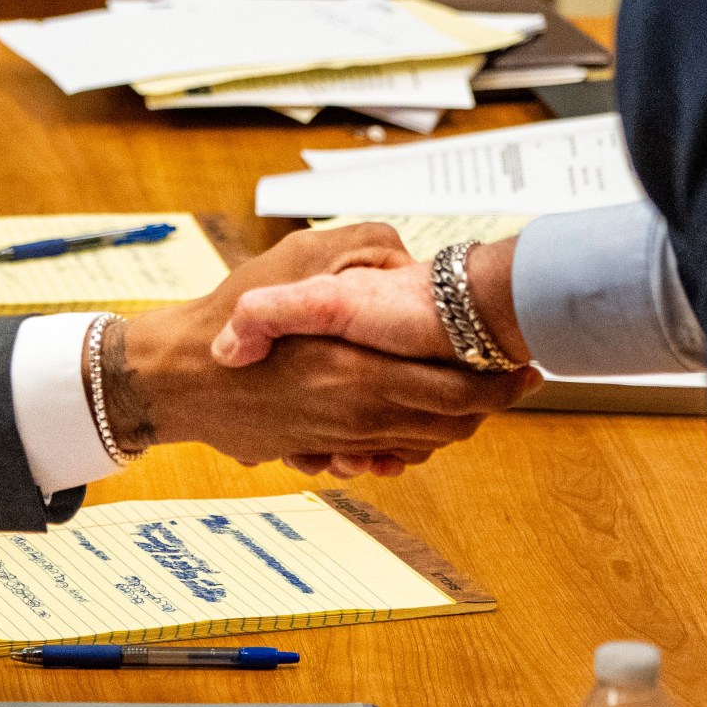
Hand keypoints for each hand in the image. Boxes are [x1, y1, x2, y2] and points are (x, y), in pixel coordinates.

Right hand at [101, 225, 539, 478]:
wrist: (180, 379)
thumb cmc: (233, 321)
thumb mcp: (297, 261)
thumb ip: (358, 250)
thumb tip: (406, 257)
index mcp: (364, 372)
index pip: (459, 392)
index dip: (501, 385)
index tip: (526, 369)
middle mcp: (359, 414)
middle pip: (451, 425)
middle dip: (487, 405)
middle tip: (512, 382)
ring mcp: (340, 438)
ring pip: (421, 443)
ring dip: (451, 425)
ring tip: (474, 398)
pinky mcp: (321, 449)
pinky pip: (384, 456)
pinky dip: (408, 442)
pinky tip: (411, 420)